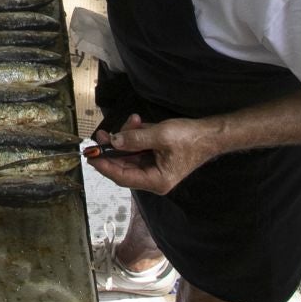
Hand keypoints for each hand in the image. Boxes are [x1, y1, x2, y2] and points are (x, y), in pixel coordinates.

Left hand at [86, 114, 220, 195]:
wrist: (210, 134)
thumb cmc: (189, 138)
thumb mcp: (161, 135)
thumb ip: (135, 139)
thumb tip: (113, 141)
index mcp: (156, 181)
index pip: (122, 177)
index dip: (105, 166)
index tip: (90, 156)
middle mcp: (153, 178)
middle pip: (124, 166)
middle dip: (113, 148)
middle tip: (101, 134)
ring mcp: (155, 168)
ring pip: (130, 155)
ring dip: (127, 137)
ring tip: (133, 120)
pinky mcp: (156, 158)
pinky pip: (138, 148)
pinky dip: (135, 136)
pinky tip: (138, 122)